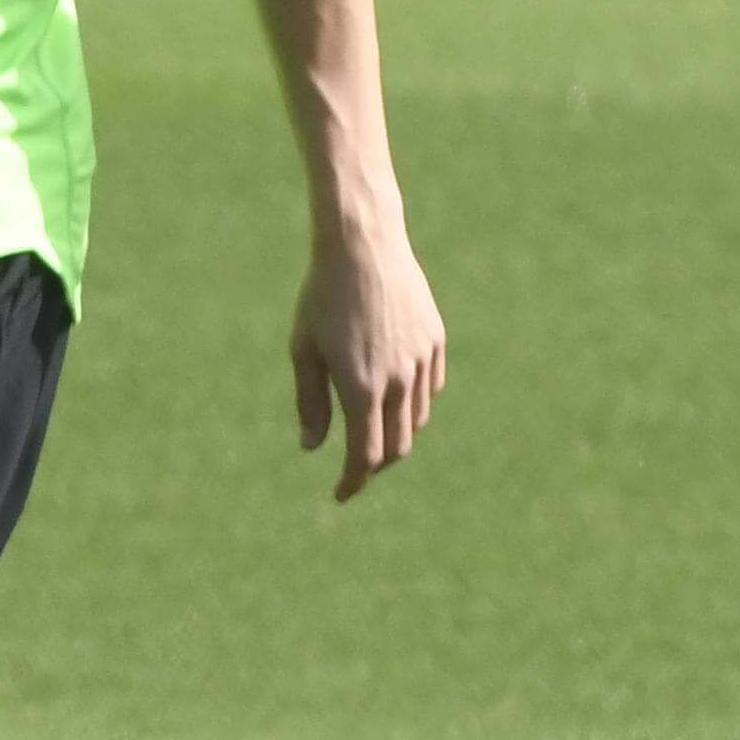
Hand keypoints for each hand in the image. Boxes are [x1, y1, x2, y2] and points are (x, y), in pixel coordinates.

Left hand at [292, 233, 443, 501]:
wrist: (363, 245)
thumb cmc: (323, 297)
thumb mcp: (304, 350)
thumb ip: (311, 402)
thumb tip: (312, 447)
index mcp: (361, 388)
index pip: (365, 456)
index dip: (353, 482)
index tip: (340, 494)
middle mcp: (398, 381)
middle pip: (396, 447)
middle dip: (375, 464)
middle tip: (354, 466)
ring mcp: (421, 361)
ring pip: (416, 420)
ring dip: (396, 433)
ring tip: (371, 428)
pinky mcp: (435, 342)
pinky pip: (429, 389)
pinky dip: (413, 404)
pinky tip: (394, 396)